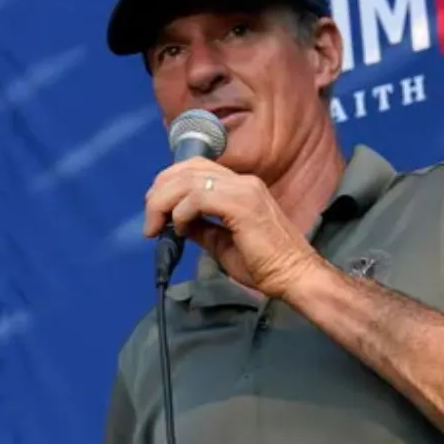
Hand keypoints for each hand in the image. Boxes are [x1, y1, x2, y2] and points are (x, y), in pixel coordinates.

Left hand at [142, 158, 321, 298]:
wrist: (294, 275)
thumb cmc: (264, 264)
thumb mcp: (222, 243)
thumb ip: (201, 228)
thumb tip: (177, 223)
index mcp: (240, 186)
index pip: (196, 168)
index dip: (168, 183)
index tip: (155, 210)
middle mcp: (242, 181)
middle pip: (187, 169)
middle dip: (159, 192)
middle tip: (149, 220)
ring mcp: (244, 190)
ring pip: (188, 180)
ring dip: (163, 203)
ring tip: (156, 227)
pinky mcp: (242, 205)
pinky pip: (198, 198)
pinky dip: (181, 213)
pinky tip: (180, 230)